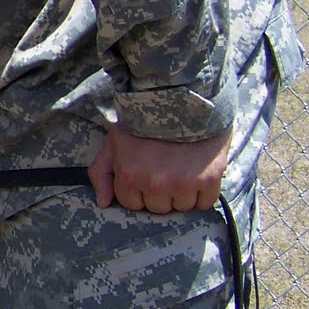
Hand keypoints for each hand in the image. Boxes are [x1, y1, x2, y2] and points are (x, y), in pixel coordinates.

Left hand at [88, 124, 232, 212]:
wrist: (184, 100)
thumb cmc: (144, 122)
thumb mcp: (113, 142)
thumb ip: (101, 173)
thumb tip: (104, 203)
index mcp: (129, 176)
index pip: (132, 204)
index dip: (138, 191)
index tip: (144, 175)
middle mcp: (155, 184)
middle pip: (158, 208)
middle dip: (159, 193)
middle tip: (165, 169)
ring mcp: (182, 184)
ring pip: (181, 207)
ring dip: (182, 193)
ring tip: (182, 169)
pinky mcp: (208, 181)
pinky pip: (205, 203)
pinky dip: (204, 193)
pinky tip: (198, 173)